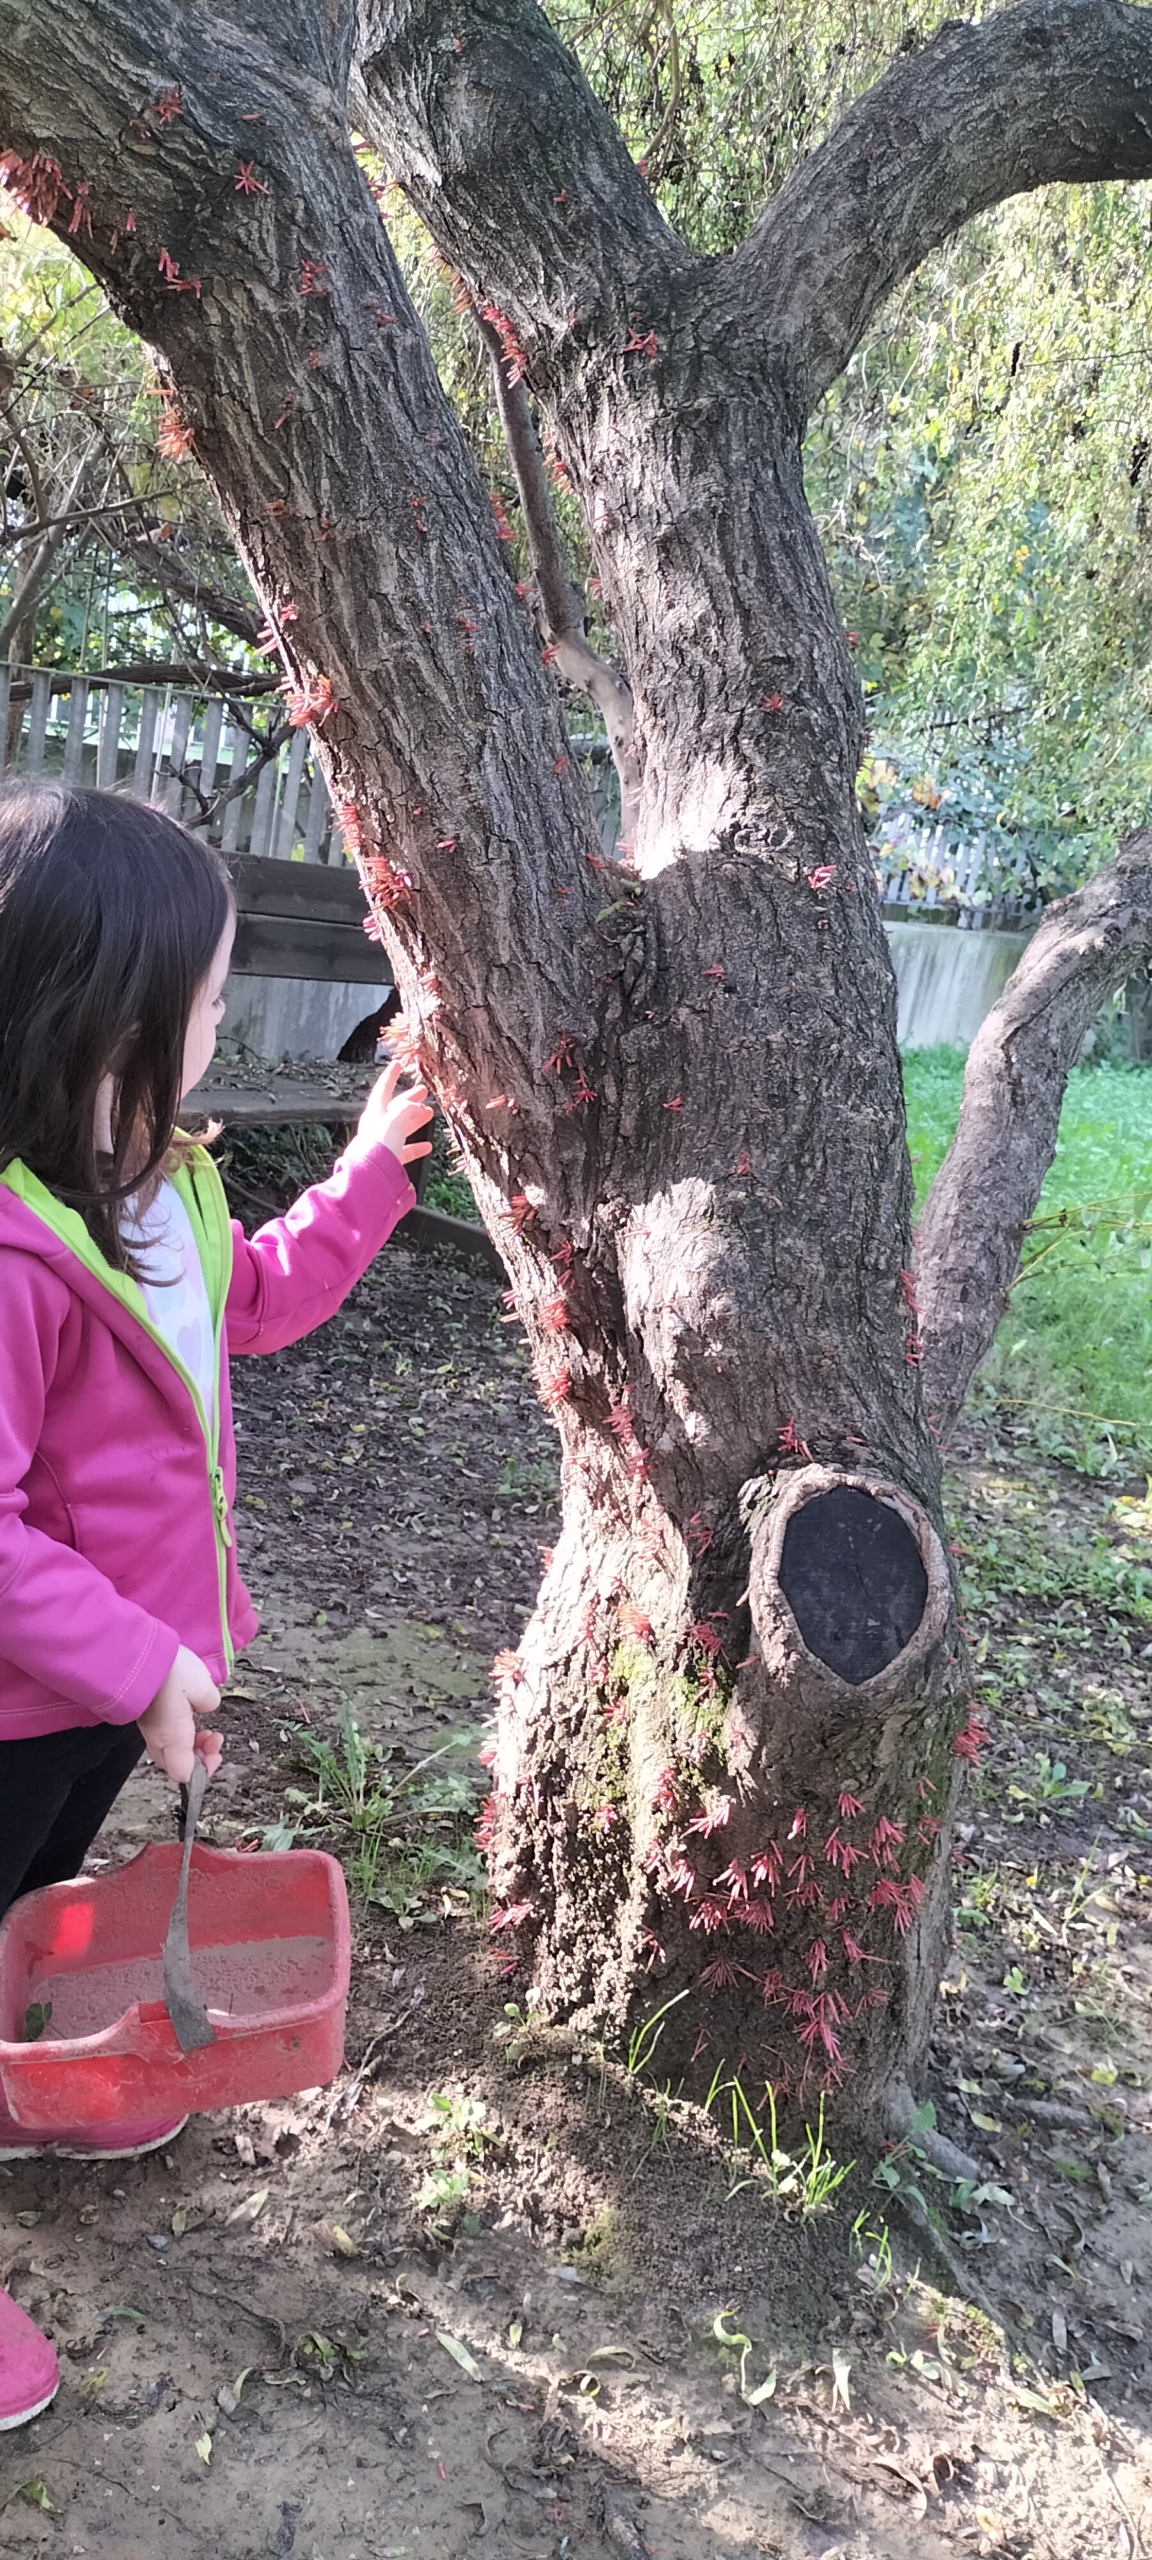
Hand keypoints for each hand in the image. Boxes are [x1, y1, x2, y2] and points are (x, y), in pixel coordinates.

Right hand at [138, 1645, 223, 1785]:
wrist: (136, 1654)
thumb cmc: (169, 1672)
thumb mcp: (203, 1688)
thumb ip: (209, 1704)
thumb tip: (203, 1707)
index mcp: (173, 1739)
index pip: (184, 1774)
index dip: (203, 1771)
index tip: (216, 1753)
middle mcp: (158, 1739)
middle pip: (177, 1765)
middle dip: (200, 1757)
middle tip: (214, 1739)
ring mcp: (149, 1728)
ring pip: (171, 1751)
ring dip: (191, 1744)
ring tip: (206, 1727)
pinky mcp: (145, 1716)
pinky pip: (164, 1736)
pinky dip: (180, 1733)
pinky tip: (188, 1714)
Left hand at [357, 1051, 433, 1166]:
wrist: (370, 1178)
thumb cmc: (378, 1148)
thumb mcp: (394, 1121)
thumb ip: (406, 1110)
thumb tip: (415, 1106)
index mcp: (374, 1114)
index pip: (382, 1090)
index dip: (391, 1076)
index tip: (397, 1064)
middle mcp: (377, 1127)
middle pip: (395, 1108)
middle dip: (410, 1099)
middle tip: (423, 1091)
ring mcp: (383, 1144)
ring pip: (402, 1128)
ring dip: (416, 1119)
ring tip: (430, 1114)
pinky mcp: (389, 1161)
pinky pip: (405, 1150)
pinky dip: (417, 1146)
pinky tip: (427, 1146)